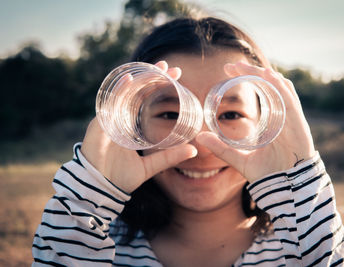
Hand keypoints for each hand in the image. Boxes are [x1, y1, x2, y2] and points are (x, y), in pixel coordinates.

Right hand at [80, 61, 196, 192]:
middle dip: (153, 77)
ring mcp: (108, 120)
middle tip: (171, 67)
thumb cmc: (120, 177)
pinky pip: (108, 105)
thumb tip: (193, 150)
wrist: (100, 191)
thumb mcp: (150, 166)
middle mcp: (118, 119)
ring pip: (124, 93)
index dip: (157, 87)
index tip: (176, 77)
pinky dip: (118, 92)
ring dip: (141, 79)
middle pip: (136, 93)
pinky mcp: (98, 126)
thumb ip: (169, 157)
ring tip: (159, 68)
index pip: (144, 101)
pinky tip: (130, 80)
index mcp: (128, 126)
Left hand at [196, 61, 315, 182]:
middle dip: (251, 72)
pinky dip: (279, 85)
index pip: (261, 92)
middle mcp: (282, 116)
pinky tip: (267, 74)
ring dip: (263, 74)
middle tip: (232, 65)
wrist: (287, 190)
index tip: (228, 71)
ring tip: (245, 66)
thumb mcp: (239, 159)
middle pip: (269, 86)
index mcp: (271, 122)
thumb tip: (199, 138)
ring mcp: (291, 118)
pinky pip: (289, 99)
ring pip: (279, 88)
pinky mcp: (298, 123)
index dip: (247, 79)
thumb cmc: (268, 175)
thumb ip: (221, 148)